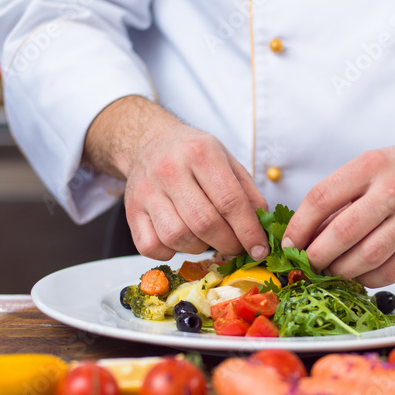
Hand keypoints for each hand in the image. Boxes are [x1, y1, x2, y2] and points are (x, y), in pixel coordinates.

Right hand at [85, 97, 270, 260]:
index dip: (249, 231)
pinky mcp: (131, 211)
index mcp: (200, 153)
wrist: (149, 142)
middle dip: (228, 244)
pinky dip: (170, 252)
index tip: (260, 249)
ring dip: (201, 248)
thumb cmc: (193, 155)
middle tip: (237, 247)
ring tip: (209, 239)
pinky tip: (182, 240)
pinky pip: (151, 246)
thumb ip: (248, 193)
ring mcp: (146, 191)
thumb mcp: (227, 161)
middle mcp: (170, 170)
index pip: (230, 201)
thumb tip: (263, 228)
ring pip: (178, 238)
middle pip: (204, 223)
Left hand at [281, 144, 394, 286]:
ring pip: (367, 257)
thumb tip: (304, 237)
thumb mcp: (369, 168)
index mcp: (370, 166)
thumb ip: (339, 199)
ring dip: (342, 271)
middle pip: (343, 233)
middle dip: (317, 256)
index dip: (299, 227)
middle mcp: (394, 190)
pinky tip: (359, 274)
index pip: (322, 199)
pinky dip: (368, 279)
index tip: (289, 244)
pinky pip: (391, 272)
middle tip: (308, 264)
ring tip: (331, 271)